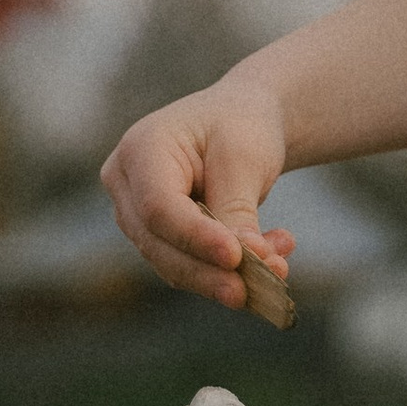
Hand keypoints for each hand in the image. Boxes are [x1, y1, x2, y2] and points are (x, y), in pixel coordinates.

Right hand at [100, 70, 293, 308]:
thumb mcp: (245, 157)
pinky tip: (273, 260)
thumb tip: (243, 262)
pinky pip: (188, 266)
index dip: (195, 237)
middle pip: (159, 242)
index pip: (159, 207)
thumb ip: (237, 209)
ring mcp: (136, 214)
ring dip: (225, 275)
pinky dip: (228, 271)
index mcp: (140, 149)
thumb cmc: (241, 126)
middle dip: (210, 271)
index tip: (236, 257)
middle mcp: (126, 184)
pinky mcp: (157, 237)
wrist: (241, 120)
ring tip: (279, 266)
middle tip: (259, 285)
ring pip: (172, 263)